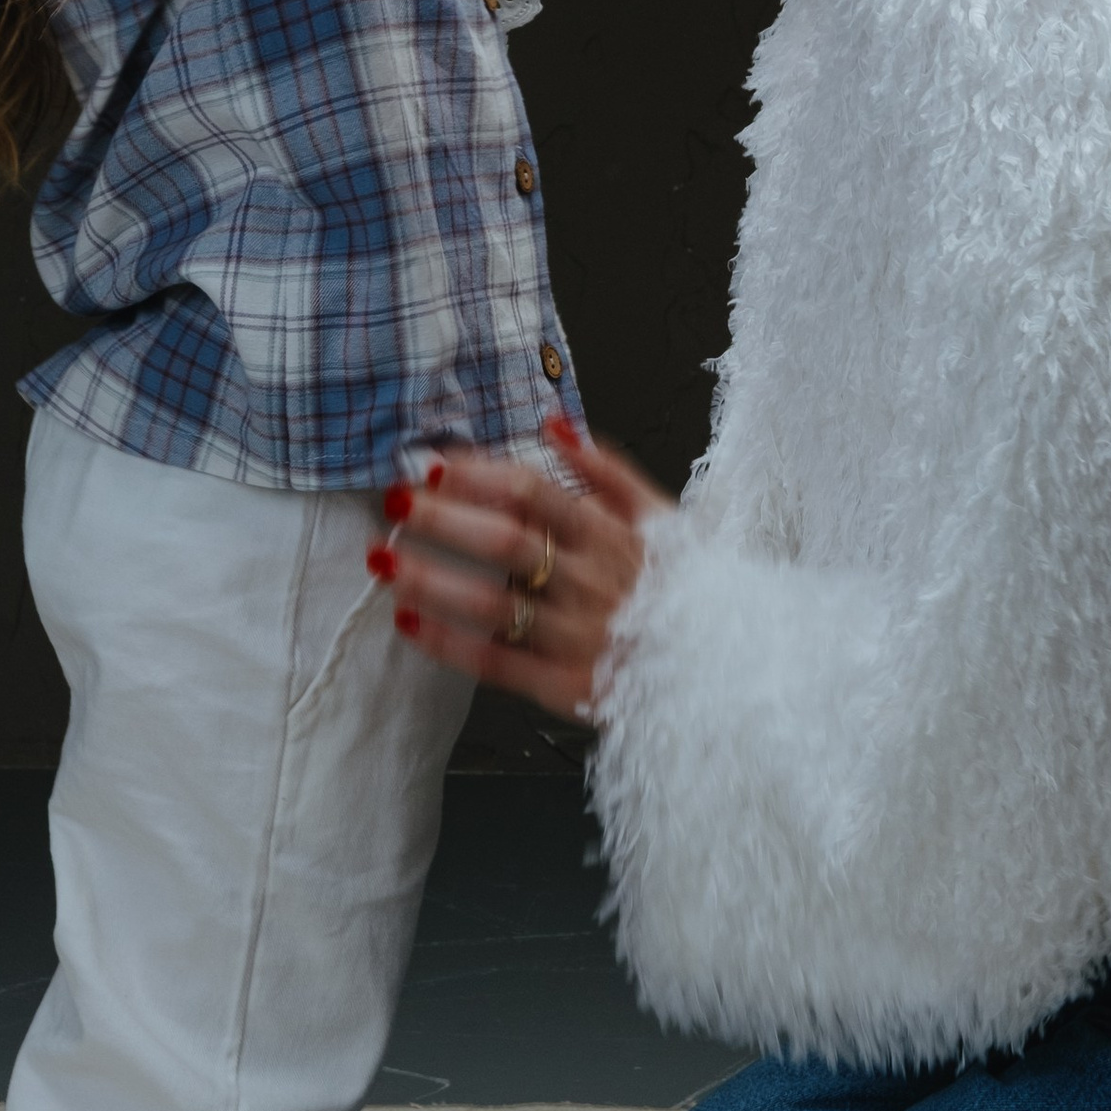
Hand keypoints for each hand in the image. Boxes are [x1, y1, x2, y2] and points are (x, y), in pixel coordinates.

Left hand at [369, 419, 667, 715]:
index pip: (535, 494)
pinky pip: (498, 663)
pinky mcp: (567, 686)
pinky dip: (449, 643)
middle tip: (394, 502)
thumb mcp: (664, 520)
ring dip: (431, 580)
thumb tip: (552, 424)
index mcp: (615, 537)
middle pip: (507, 543)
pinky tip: (408, 622)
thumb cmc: (685, 588)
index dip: (479, 476)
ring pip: (493, 605)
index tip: (432, 464)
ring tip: (383, 559)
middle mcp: (594, 584)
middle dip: (443, 519)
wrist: (728, 671)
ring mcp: (580, 637)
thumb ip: (609, 471)